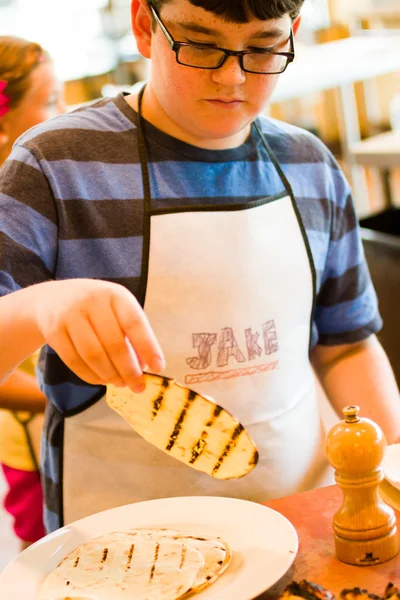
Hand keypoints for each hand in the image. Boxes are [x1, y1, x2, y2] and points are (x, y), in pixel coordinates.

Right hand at [34, 279, 164, 391]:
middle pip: (114, 343)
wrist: (52, 298)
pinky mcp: (54, 331)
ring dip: (110, 374)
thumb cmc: (96, 308)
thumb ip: (132, 334)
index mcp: (115, 294)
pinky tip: (101, 381)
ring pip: (93, 354)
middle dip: (129, 370)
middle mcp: (92, 301)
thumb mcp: (116, 310)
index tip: (158, 368)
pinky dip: (90, 376)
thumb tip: (144, 366)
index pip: (134, 323)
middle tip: (138, 386)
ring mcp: (70, 315)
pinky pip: (74, 360)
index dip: (148, 347)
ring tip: (121, 384)